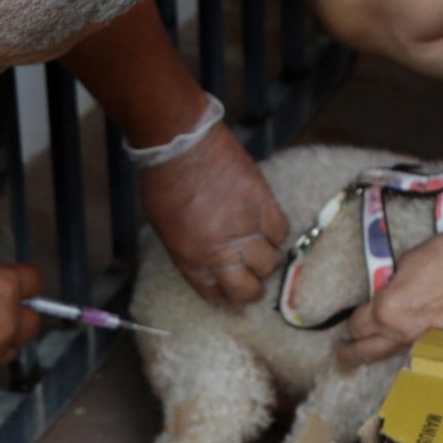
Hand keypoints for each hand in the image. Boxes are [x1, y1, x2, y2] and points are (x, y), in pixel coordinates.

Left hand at [139, 123, 289, 303]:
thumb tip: (210, 265)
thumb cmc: (162, 183)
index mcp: (191, 259)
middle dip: (251, 289)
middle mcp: (221, 251)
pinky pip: (280, 232)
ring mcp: (245, 228)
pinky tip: (266, 226)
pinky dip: (275, 233)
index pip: (215, 294)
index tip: (231, 294)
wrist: (180, 145)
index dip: (225, 297)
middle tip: (252, 278)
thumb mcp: (166, 229)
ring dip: (265, 261)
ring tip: (259, 248)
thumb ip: (190, 252)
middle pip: (249, 289)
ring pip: (270, 263)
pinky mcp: (264, 204)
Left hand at [337, 221, 442, 365]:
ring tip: (377, 354)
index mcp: (388, 311)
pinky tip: (423, 341)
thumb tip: (391, 291)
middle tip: (343, 355)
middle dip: (352, 354)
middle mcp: (406, 334)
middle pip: (369, 352)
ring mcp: (432, 345)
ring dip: (387, 352)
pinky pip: (432, 350)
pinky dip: (424, 346)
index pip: (358, 325)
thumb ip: (393, 285)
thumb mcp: (408, 262)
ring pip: (400, 355)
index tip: (354, 321)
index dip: (355, 321)